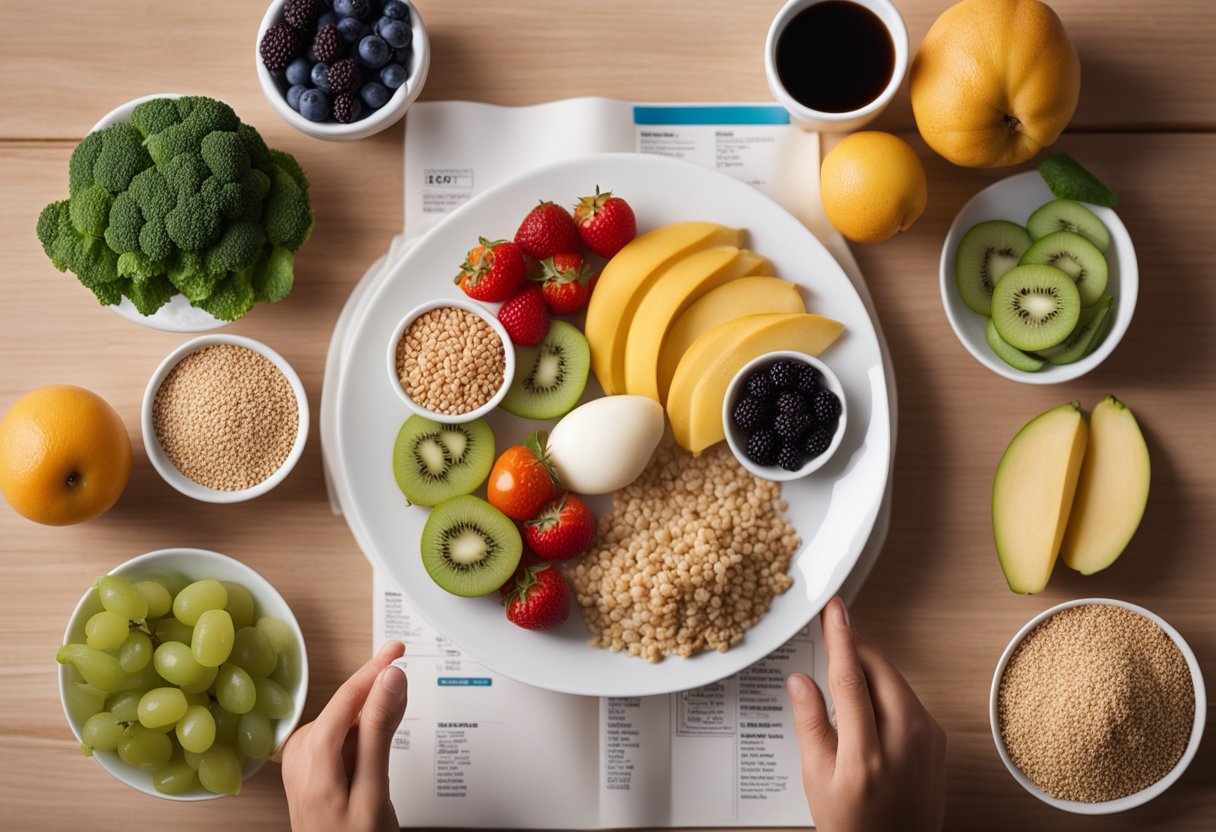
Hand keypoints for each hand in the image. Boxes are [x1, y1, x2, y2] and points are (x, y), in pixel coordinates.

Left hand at [280, 641, 407, 831]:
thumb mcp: (374, 786)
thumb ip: (379, 729)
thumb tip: (389, 679)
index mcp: (310, 757)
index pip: (347, 697)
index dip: (375, 668)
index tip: (397, 648)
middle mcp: (298, 754)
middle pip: (347, 706)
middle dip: (379, 694)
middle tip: (406, 690)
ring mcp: (302, 760)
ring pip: (346, 720)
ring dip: (373, 715)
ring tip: (394, 731)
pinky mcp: (311, 765)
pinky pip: (341, 735)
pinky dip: (363, 732)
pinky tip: (377, 742)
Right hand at [787, 598, 945, 831]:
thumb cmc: (853, 825)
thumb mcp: (817, 779)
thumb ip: (809, 725)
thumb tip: (800, 680)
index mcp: (866, 756)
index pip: (851, 680)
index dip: (840, 638)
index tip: (835, 610)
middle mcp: (905, 743)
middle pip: (879, 671)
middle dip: (855, 646)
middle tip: (833, 631)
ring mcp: (928, 741)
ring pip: (895, 680)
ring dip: (870, 667)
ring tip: (844, 669)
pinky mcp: (938, 740)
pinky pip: (908, 697)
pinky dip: (885, 687)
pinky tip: (868, 696)